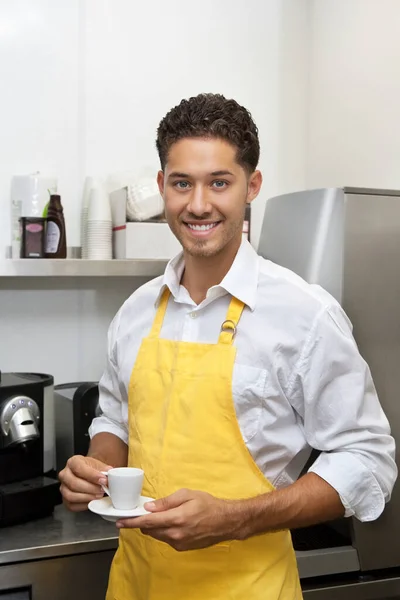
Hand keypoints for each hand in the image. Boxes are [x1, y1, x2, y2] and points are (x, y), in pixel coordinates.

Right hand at [59, 455, 111, 511]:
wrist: (90, 475)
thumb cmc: (93, 469)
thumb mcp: (99, 465)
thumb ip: (105, 469)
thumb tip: (111, 475)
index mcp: (73, 462)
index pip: (79, 468)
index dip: (92, 475)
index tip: (103, 480)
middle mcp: (65, 474)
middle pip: (74, 483)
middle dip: (91, 488)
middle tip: (102, 490)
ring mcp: (63, 488)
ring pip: (71, 496)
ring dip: (87, 497)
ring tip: (99, 495)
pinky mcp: (65, 500)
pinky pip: (72, 505)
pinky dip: (84, 505)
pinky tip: (93, 501)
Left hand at [116, 488, 239, 550]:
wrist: (225, 522)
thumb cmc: (207, 504)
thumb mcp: (187, 495)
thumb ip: (166, 501)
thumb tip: (149, 507)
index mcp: (175, 519)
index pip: (147, 521)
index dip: (131, 521)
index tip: (120, 522)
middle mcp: (175, 534)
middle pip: (149, 530)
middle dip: (142, 522)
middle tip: (139, 513)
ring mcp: (178, 543)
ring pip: (157, 535)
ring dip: (153, 527)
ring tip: (157, 517)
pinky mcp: (182, 548)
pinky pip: (166, 539)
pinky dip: (163, 532)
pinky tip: (170, 523)